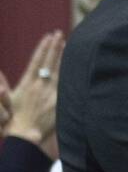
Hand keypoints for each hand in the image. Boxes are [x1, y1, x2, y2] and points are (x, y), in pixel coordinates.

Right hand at [1, 30, 63, 155]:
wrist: (24, 137)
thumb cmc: (12, 121)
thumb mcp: (5, 100)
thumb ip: (3, 88)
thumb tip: (0, 77)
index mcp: (27, 83)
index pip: (37, 61)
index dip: (43, 48)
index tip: (48, 36)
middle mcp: (40, 86)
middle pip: (50, 62)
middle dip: (55, 47)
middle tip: (59, 34)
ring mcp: (51, 95)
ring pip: (59, 71)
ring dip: (63, 57)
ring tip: (67, 44)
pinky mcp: (59, 103)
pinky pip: (67, 87)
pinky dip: (71, 75)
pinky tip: (75, 67)